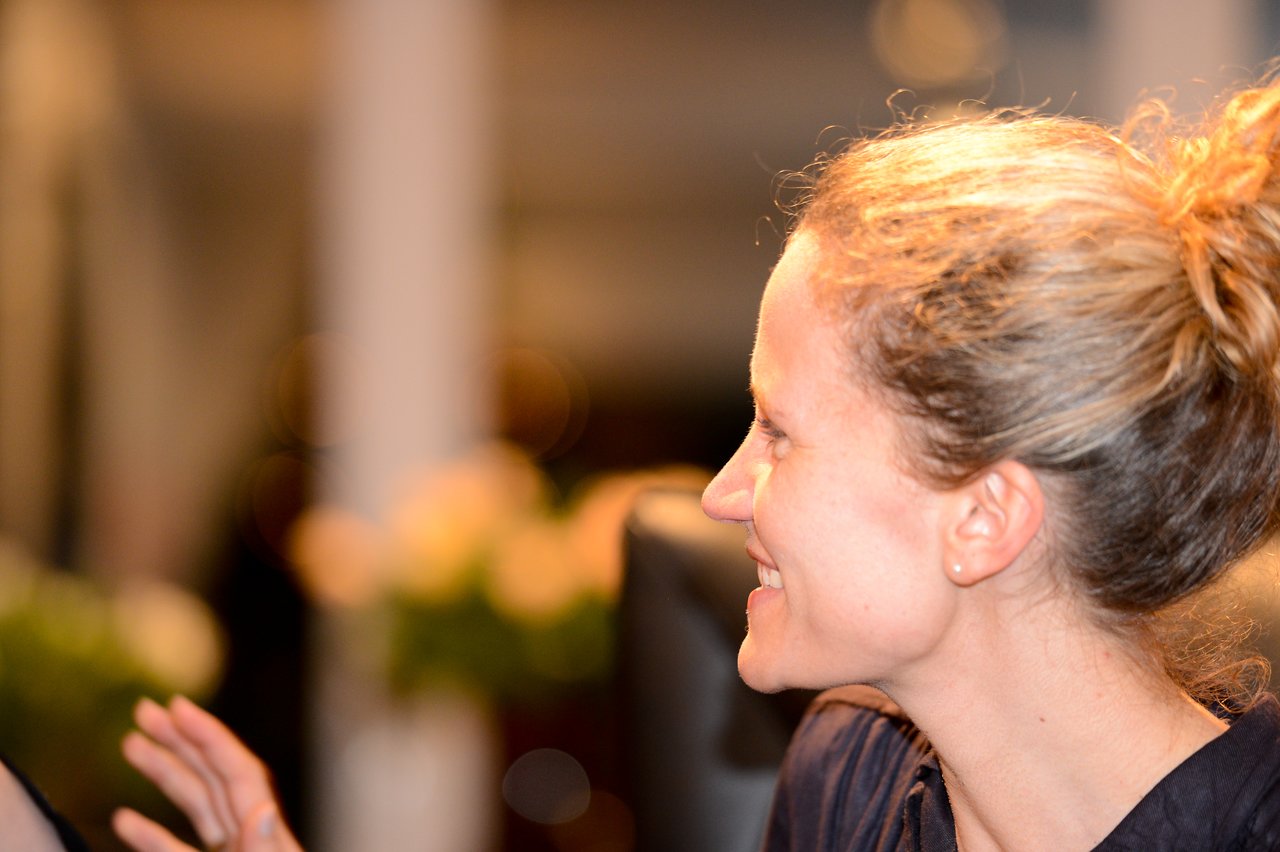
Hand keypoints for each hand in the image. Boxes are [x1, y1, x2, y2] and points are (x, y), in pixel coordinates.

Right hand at [113, 696, 302, 851]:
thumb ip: (264, 848)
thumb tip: (265, 809)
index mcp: (270, 834)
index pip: (238, 771)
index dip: (209, 736)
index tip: (177, 705)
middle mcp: (250, 834)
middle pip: (215, 776)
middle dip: (180, 740)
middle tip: (144, 710)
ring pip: (196, 805)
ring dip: (165, 773)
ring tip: (131, 744)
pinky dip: (151, 836)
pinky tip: (124, 818)